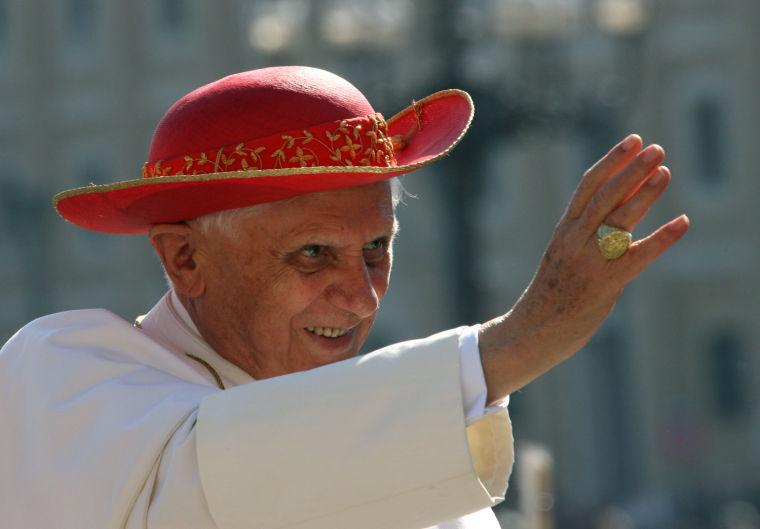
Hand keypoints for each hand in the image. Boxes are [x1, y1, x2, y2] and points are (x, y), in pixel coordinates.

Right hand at [479, 134, 688, 401]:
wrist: (532, 331)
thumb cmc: (554, 293)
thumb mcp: (567, 255)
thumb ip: (594, 231)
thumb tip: (629, 199)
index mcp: (563, 231)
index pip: (587, 186)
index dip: (612, 161)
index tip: (633, 140)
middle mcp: (573, 241)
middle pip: (604, 197)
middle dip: (631, 170)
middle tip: (655, 148)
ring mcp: (588, 262)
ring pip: (618, 219)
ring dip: (644, 194)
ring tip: (665, 171)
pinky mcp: (604, 285)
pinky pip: (637, 257)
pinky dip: (662, 238)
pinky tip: (682, 222)